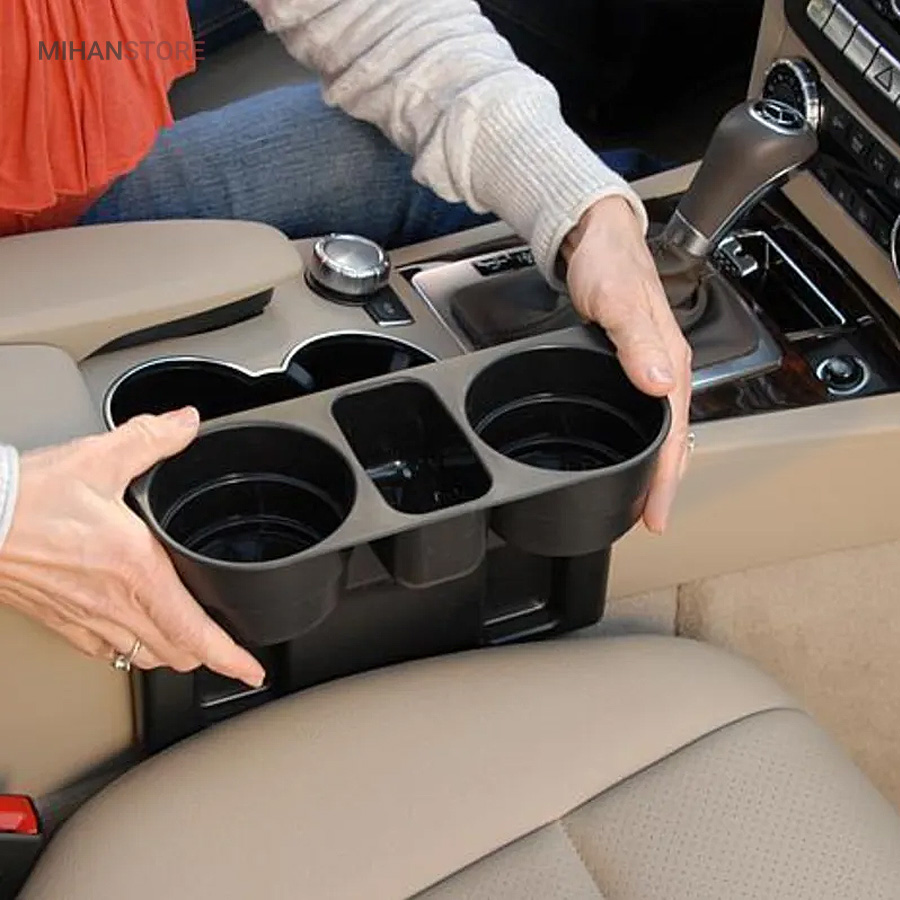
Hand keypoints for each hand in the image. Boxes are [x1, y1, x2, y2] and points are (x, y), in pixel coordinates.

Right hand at [0, 408, 264, 686]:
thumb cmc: (26, 499)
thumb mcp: (99, 457)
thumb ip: (152, 439)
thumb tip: (187, 424)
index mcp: (136, 570)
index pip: (195, 632)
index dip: (230, 658)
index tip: (251, 670)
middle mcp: (114, 605)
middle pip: (176, 656)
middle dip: (208, 656)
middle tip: (228, 649)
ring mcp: (85, 620)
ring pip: (144, 658)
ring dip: (172, 654)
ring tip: (189, 641)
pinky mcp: (60, 624)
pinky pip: (107, 652)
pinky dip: (132, 648)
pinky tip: (135, 629)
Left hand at [563, 195, 692, 533]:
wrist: (594, 237)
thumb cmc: (608, 263)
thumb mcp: (619, 299)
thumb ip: (637, 341)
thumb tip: (658, 383)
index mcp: (670, 360)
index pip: (674, 434)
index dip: (666, 477)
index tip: (657, 512)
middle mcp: (666, 368)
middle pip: (673, 440)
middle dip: (664, 484)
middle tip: (653, 519)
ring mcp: (650, 368)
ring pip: (661, 430)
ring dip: (656, 467)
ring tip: (644, 499)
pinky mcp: (631, 365)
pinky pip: (644, 414)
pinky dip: (641, 441)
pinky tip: (631, 453)